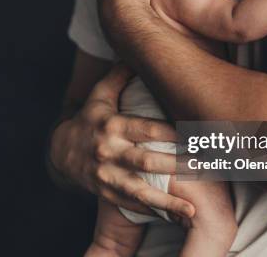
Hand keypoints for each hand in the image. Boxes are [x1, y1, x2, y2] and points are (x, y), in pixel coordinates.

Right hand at [50, 64, 195, 218]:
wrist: (60, 152)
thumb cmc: (89, 120)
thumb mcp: (99, 96)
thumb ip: (119, 76)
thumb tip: (135, 51)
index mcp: (111, 126)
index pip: (146, 128)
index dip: (172, 133)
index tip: (198, 135)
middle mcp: (108, 152)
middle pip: (146, 160)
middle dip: (177, 165)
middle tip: (206, 167)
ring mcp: (107, 176)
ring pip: (139, 190)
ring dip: (167, 200)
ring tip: (192, 209)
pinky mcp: (106, 192)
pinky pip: (132, 204)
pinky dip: (154, 210)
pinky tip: (176, 216)